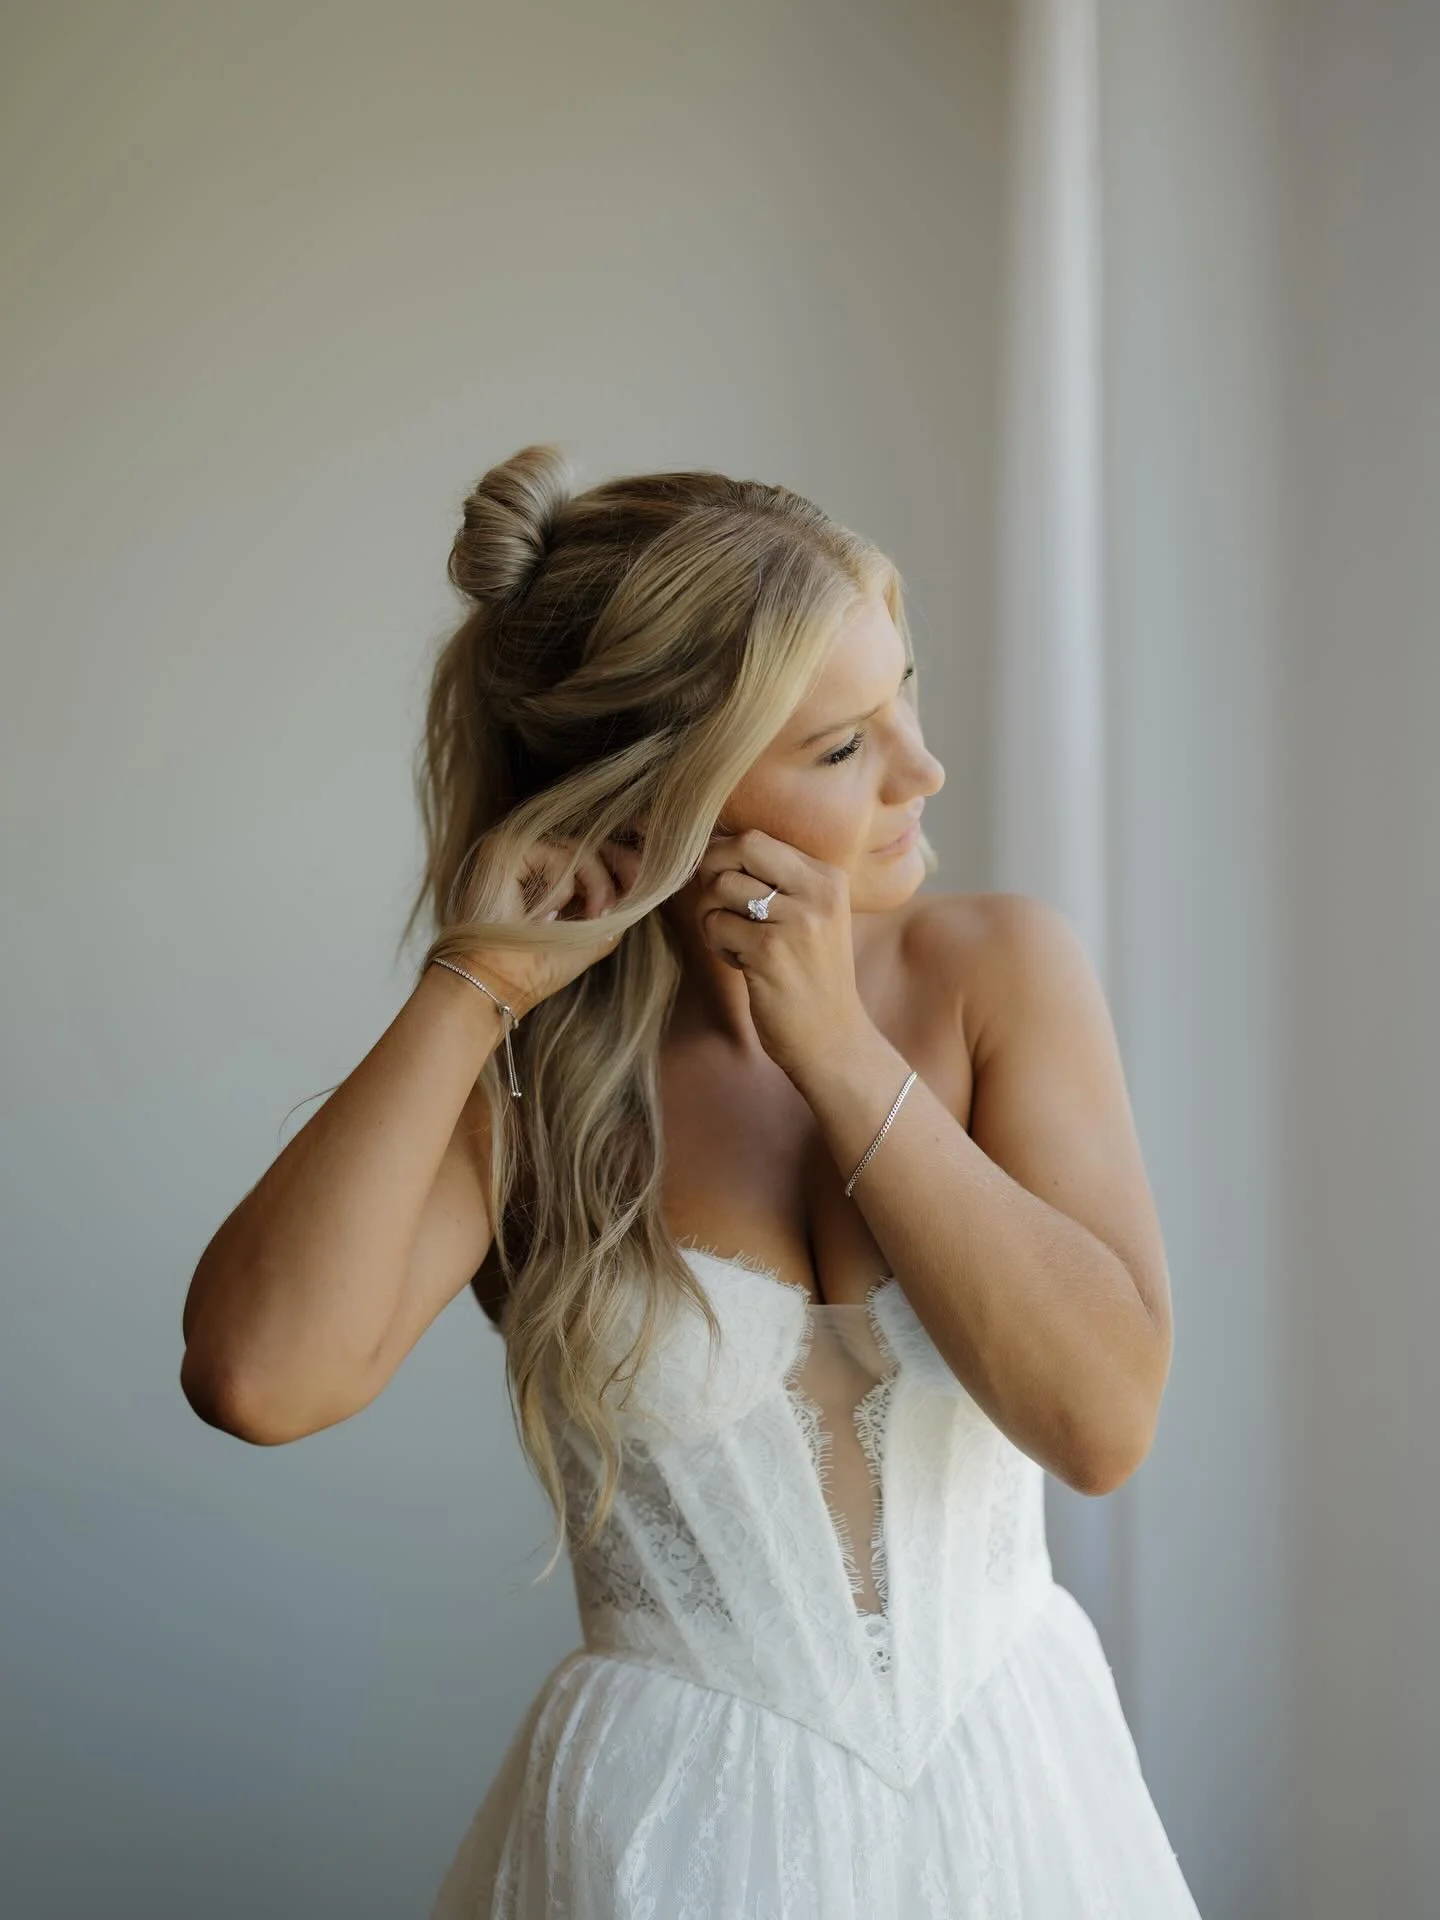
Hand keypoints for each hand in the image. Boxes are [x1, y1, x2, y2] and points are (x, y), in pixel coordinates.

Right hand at [459, 829, 629, 1016]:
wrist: (494, 983)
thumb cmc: (535, 968)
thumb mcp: (592, 937)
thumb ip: (615, 908)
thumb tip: (646, 884)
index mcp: (545, 875)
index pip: (593, 853)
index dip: (625, 862)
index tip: (647, 882)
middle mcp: (529, 857)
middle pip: (591, 844)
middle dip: (622, 868)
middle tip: (635, 892)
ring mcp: (516, 849)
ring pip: (581, 849)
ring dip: (597, 887)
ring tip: (589, 919)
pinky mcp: (506, 848)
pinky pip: (559, 855)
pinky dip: (563, 889)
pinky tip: (544, 916)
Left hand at [692, 826, 866, 1075]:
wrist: (833, 1039)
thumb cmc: (811, 977)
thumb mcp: (811, 917)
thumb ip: (776, 881)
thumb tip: (713, 846)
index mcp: (828, 878)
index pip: (759, 839)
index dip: (725, 855)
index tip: (720, 883)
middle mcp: (818, 892)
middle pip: (741, 847)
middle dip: (711, 869)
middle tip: (715, 904)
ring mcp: (797, 920)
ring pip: (721, 888)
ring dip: (712, 916)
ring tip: (734, 941)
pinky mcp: (771, 951)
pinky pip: (716, 925)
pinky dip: (718, 944)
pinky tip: (740, 963)